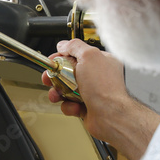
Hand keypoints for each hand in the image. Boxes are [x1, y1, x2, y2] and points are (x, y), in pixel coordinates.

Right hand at [42, 39, 159, 159]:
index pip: (77, 54)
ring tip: (57, 95)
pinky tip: (74, 106)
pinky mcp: (87, 107)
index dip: (62, 57)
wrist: (109, 115)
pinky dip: (68, 106)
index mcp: (101, 61)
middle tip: (49, 79)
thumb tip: (63, 44)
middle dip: (56, 77)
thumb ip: (75, 46)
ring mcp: (92, 92)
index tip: (52, 61)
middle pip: (68, 73)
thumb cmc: (105, 87)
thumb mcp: (89, 56)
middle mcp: (97, 76)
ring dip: (58, 92)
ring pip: (66, 89)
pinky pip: (70, 104)